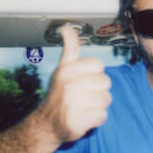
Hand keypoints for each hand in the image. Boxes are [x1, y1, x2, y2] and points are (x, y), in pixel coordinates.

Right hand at [39, 23, 111, 145]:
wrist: (46, 124)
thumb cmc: (59, 94)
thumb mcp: (62, 69)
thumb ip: (70, 49)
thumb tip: (66, 28)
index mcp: (66, 71)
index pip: (98, 65)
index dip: (94, 74)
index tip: (82, 81)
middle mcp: (68, 86)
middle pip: (105, 82)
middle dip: (99, 90)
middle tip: (84, 96)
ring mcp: (72, 106)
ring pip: (106, 99)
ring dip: (98, 105)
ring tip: (85, 107)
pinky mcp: (77, 123)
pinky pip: (102, 116)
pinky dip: (96, 119)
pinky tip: (84, 118)